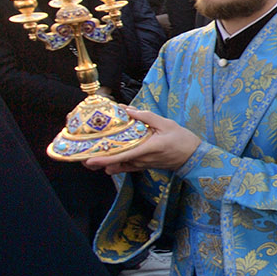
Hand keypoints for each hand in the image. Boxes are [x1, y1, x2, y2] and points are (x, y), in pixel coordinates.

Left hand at [83, 108, 198, 173]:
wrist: (193, 156)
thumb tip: (126, 109)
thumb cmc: (181, 139)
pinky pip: (124, 167)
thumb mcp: (166, 123)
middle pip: (115, 164)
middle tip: (83, 156)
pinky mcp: (142, 166)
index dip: (104, 159)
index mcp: (146, 149)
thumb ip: (145, 116)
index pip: (121, 157)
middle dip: (98, 161)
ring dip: (105, 161)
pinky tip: (108, 157)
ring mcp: (141, 165)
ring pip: (118, 166)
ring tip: (93, 154)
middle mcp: (141, 160)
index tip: (90, 160)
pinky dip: (114, 163)